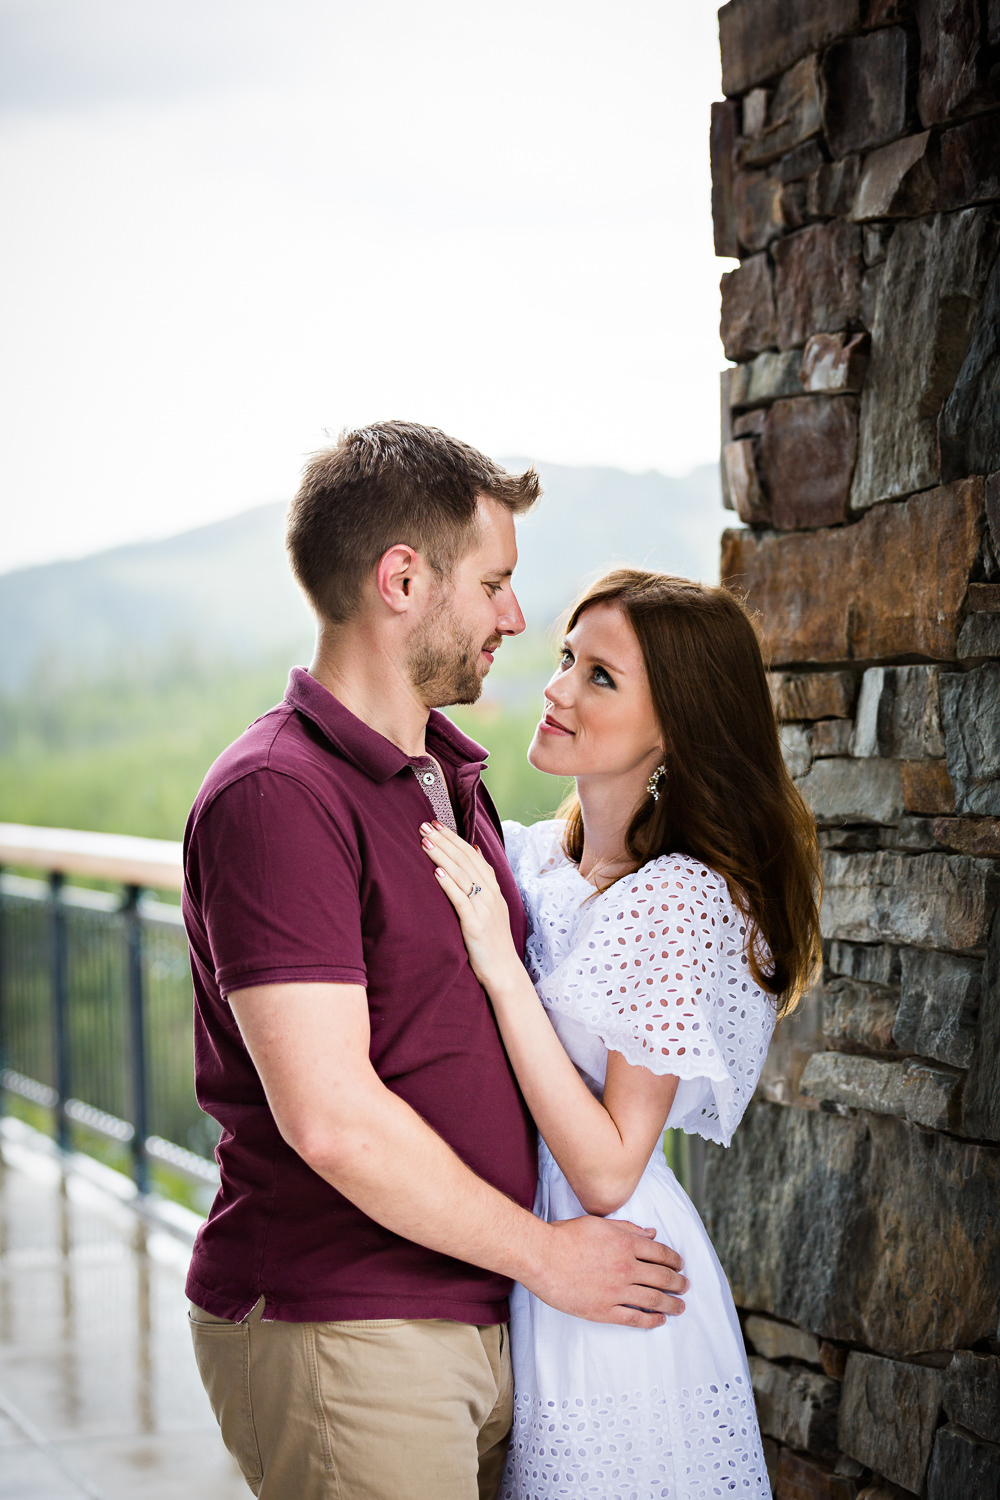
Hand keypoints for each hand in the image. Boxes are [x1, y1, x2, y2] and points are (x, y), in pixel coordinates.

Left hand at [420, 822, 522, 989]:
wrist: (504, 971)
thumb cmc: (492, 940)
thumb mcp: (491, 906)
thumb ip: (483, 879)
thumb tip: (474, 850)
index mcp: (492, 889)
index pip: (472, 855)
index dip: (454, 838)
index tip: (436, 824)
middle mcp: (490, 894)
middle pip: (465, 860)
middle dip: (444, 841)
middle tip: (424, 825)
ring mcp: (484, 909)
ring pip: (461, 875)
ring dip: (442, 856)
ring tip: (425, 841)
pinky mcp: (475, 924)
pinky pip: (460, 900)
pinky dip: (448, 885)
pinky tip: (436, 873)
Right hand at [525, 1216, 687, 1326]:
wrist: (541, 1256)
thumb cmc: (565, 1236)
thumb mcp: (599, 1223)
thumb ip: (627, 1229)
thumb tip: (651, 1234)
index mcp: (625, 1243)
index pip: (660, 1253)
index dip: (675, 1260)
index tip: (680, 1265)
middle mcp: (626, 1267)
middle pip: (662, 1277)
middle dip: (678, 1283)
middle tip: (685, 1287)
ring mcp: (616, 1291)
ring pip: (653, 1300)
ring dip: (671, 1304)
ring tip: (680, 1307)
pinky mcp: (604, 1310)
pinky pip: (634, 1318)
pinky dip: (651, 1320)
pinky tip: (659, 1320)